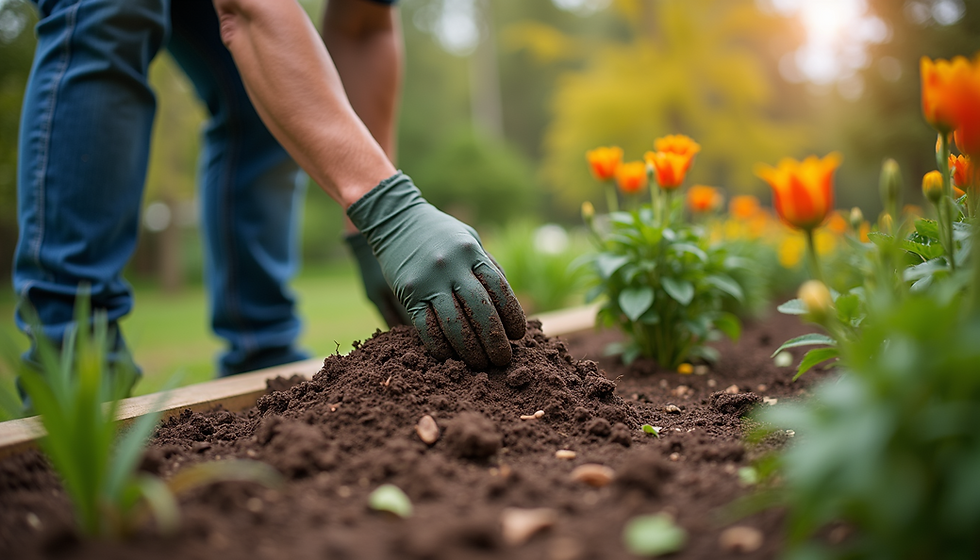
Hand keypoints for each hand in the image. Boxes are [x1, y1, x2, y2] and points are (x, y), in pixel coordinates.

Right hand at [347, 173, 525, 368]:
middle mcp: (452, 266)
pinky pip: (426, 327)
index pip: (500, 290)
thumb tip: (509, 305)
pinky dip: (440, 346)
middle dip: (495, 340)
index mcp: (471, 252)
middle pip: (481, 310)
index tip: (518, 336)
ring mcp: (428, 280)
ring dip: (470, 350)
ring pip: (455, 324)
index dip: (512, 316)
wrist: (395, 219)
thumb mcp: (469, 239)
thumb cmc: (439, 233)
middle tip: (502, 360)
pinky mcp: (408, 293)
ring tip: (480, 364)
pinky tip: (450, 357)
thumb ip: (488, 267)